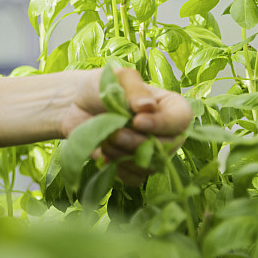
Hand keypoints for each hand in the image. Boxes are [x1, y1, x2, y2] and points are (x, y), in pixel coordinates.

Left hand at [62, 67, 191, 185]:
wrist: (75, 105)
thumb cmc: (100, 87)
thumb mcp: (118, 78)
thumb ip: (134, 90)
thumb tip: (148, 107)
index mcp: (169, 106)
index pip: (182, 119)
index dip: (163, 124)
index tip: (137, 121)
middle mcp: (167, 132)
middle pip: (167, 147)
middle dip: (137, 142)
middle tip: (115, 133)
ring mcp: (152, 152)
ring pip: (150, 165)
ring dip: (124, 155)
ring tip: (106, 140)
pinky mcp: (134, 166)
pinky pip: (135, 178)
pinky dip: (119, 169)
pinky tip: (105, 154)